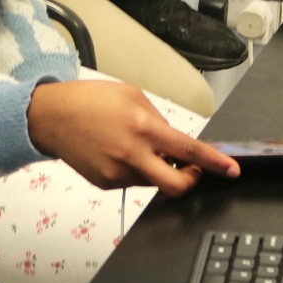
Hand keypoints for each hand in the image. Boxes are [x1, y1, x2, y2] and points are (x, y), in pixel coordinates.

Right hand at [27, 80, 238, 195]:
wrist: (51, 117)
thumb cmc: (89, 101)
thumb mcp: (133, 96)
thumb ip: (158, 119)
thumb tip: (174, 142)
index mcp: (143, 128)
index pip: (189, 152)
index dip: (215, 164)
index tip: (231, 170)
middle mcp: (132, 155)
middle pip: (176, 186)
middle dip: (191, 182)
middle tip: (190, 170)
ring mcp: (117, 174)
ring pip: (153, 183)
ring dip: (158, 170)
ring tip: (138, 146)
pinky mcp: (105, 183)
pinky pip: (132, 182)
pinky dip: (135, 170)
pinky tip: (118, 152)